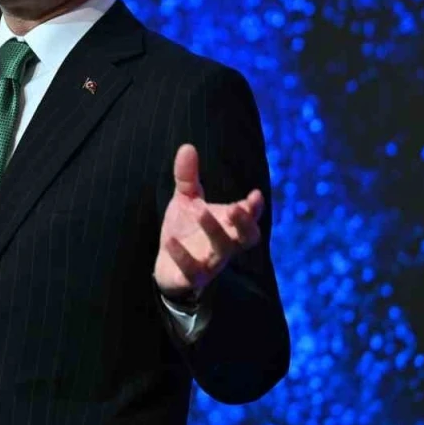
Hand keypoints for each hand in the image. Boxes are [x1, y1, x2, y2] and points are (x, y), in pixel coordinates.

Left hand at [153, 144, 262, 301]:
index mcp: (229, 226)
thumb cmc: (185, 230)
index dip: (254, 208)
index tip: (255, 195)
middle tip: (237, 207)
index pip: (250, 217)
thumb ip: (187, 177)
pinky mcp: (191, 278)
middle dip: (245, 223)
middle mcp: (226, 245)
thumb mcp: (185, 200)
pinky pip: (192, 271)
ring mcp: (210, 263)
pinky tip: (170, 241)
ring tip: (199, 210)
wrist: (168, 268)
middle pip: (248, 238)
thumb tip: (187, 146)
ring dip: (214, 231)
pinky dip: (182, 256)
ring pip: (222, 252)